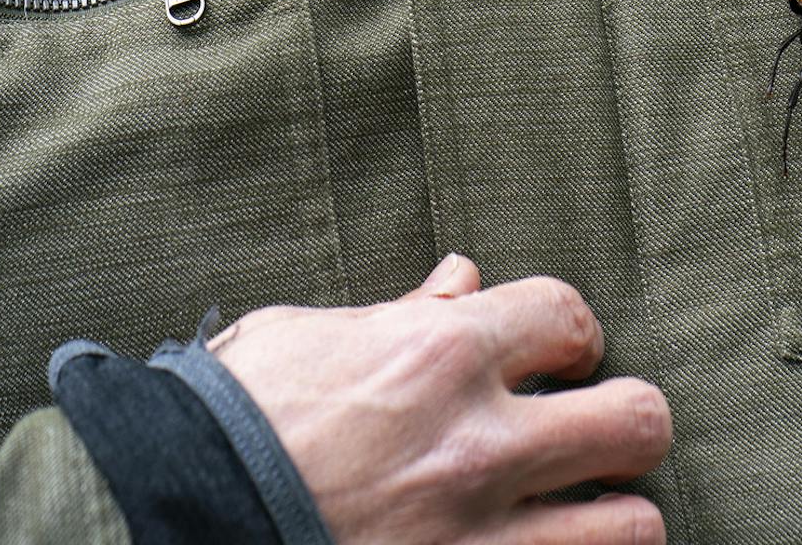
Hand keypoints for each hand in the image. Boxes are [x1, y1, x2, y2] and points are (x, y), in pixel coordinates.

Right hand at [209, 256, 668, 544]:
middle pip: (640, 420)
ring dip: (611, 516)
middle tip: (585, 435)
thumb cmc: (228, 422)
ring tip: (578, 512)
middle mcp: (478, 448)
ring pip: (633, 528)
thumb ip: (402, 314)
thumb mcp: (306, 339)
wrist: (161, 519)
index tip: (551, 358)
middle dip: (624, 422)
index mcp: (439, 358)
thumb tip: (463, 281)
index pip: (572, 315)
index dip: (570, 335)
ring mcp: (477, 539)